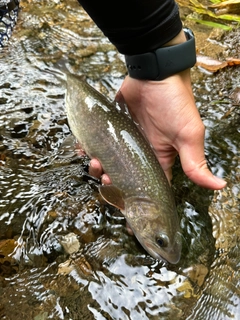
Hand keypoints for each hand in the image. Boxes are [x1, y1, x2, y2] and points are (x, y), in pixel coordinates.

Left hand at [89, 70, 225, 189]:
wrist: (154, 72)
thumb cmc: (174, 103)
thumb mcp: (188, 134)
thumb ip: (195, 162)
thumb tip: (219, 185)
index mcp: (161, 159)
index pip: (151, 188)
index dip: (141, 200)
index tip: (129, 210)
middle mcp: (142, 153)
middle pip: (124, 178)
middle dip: (113, 183)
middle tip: (106, 179)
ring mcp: (125, 141)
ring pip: (109, 163)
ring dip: (99, 167)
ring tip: (95, 162)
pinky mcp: (112, 128)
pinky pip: (98, 143)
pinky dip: (89, 148)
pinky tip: (84, 150)